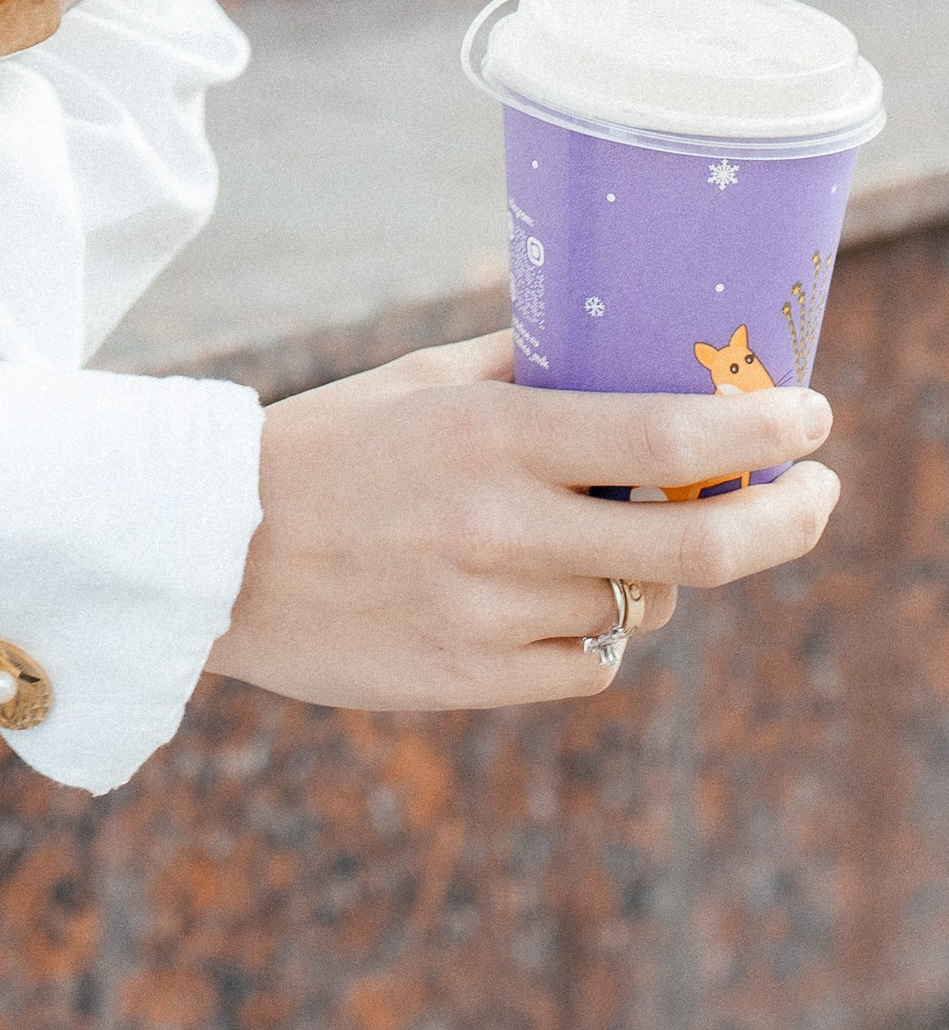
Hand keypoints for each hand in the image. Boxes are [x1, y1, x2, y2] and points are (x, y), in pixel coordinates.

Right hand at [206, 327, 839, 710]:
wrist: (211, 553)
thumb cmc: (322, 448)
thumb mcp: (417, 380)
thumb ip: (521, 370)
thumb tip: (617, 347)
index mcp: (490, 433)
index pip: (664, 436)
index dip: (757, 432)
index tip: (812, 416)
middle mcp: (502, 526)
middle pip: (695, 546)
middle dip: (782, 521)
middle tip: (817, 494)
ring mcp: (490, 615)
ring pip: (637, 605)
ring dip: (649, 573)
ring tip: (603, 538)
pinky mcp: (472, 682)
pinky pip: (586, 665)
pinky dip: (590, 633)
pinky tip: (543, 597)